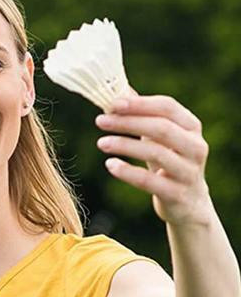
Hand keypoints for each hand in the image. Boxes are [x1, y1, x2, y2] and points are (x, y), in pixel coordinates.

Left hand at [95, 87, 212, 225]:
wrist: (188, 204)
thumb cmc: (169, 164)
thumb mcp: (160, 139)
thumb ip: (143, 117)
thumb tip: (118, 91)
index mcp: (192, 127)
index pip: (167, 107)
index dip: (139, 104)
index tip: (112, 104)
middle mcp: (195, 146)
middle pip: (161, 128)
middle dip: (128, 122)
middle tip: (100, 121)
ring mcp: (188, 171)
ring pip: (156, 153)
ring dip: (125, 145)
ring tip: (101, 143)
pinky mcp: (177, 193)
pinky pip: (149, 181)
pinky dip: (127, 172)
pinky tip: (110, 165)